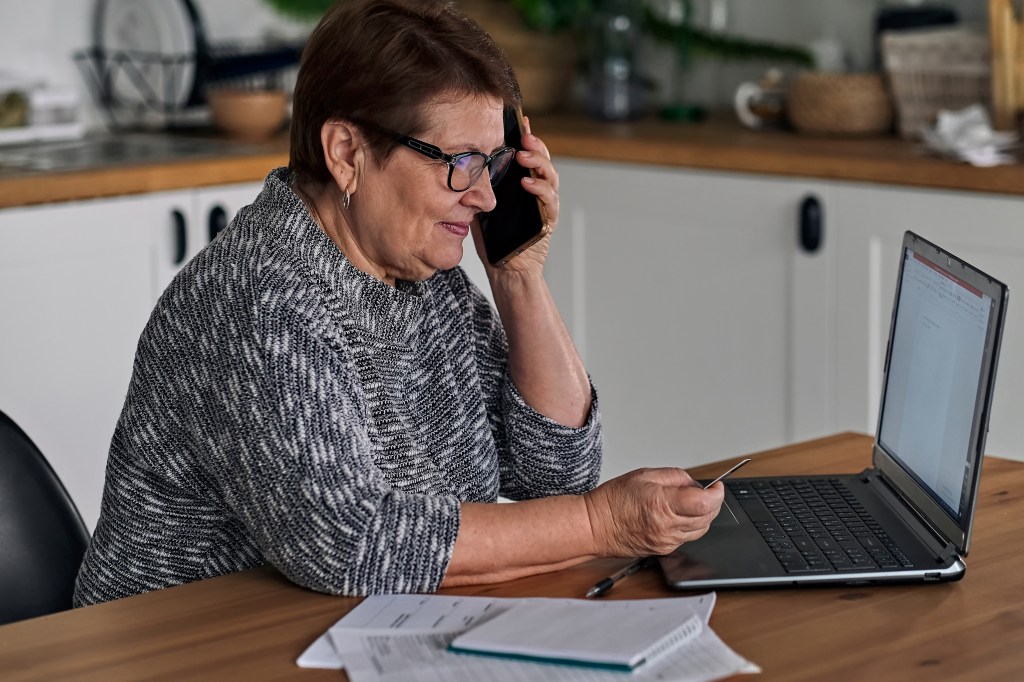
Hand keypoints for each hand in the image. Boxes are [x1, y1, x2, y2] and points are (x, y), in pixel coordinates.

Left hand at [472, 116, 558, 277]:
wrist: (506, 269)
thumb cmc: (495, 240)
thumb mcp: (480, 206)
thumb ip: (476, 188)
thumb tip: (457, 166)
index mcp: (523, 185)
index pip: (528, 155)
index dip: (526, 136)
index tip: (520, 119)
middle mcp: (537, 192)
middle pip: (542, 161)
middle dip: (534, 145)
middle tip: (523, 135)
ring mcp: (544, 205)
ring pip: (550, 176)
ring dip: (538, 163)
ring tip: (524, 155)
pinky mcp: (548, 220)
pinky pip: (548, 200)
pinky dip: (539, 189)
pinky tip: (527, 182)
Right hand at [583, 468, 724, 556]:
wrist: (595, 526)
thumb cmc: (613, 500)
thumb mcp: (644, 475)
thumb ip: (675, 477)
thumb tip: (694, 483)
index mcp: (663, 505)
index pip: (704, 503)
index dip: (717, 494)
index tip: (717, 486)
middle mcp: (667, 528)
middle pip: (707, 518)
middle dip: (712, 503)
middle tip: (706, 491)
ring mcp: (667, 542)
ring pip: (701, 530)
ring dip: (703, 515)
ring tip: (691, 502)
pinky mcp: (664, 550)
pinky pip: (687, 538)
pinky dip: (690, 525)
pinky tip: (679, 515)